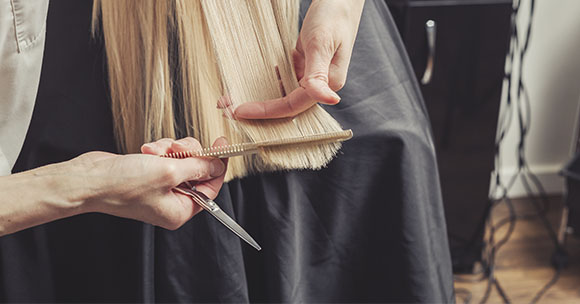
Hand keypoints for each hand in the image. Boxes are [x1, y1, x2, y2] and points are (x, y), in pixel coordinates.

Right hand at [76, 137, 227, 229]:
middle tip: (178, 148)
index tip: (222, 144)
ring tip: (154, 151)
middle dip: (188, 154)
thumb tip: (217, 164)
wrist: (88, 179)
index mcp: (180, 211)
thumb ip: (198, 167)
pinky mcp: (149, 174)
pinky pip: (166, 156)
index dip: (218, 165)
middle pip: (197, 171)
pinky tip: (146, 150)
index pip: (211, 188)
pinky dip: (159, 149)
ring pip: (181, 160)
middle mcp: (171, 201)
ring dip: (171, 150)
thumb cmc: (123, 184)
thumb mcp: (169, 172)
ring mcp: (159, 187)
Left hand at [231, 0, 364, 118]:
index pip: (292, 107)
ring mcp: (311, 75)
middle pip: (284, 104)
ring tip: (230, 98)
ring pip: (280, 93)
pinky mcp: (303, 65)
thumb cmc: (333, 16)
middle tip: (227, 109)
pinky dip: (264, 81)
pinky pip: (281, 79)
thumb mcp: (321, 44)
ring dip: (257, 96)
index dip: (265, 111)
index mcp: (327, 84)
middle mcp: (319, 84)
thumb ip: (319, 75)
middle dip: (257, 109)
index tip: (239, 111)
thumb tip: (330, 99)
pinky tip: (245, 83)